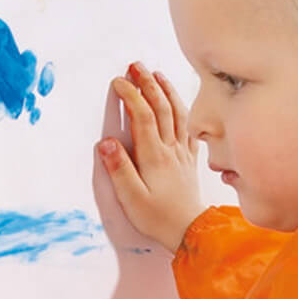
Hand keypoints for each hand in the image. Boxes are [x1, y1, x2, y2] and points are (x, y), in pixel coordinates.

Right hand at [97, 62, 204, 252]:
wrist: (190, 232)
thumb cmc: (158, 218)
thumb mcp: (131, 198)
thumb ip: (119, 169)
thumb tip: (106, 143)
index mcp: (154, 156)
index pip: (142, 116)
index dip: (131, 95)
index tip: (118, 81)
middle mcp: (170, 149)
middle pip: (160, 107)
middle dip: (148, 84)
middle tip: (135, 66)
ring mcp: (182, 153)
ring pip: (177, 113)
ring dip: (166, 91)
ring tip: (157, 74)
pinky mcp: (189, 160)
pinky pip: (189, 128)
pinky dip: (184, 110)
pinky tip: (180, 103)